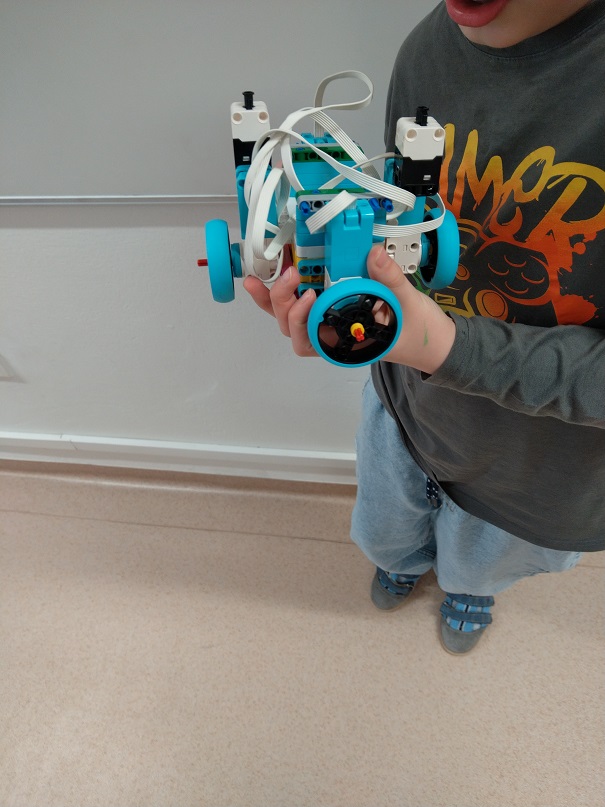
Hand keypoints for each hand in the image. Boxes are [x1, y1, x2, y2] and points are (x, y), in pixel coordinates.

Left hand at [243, 245, 455, 372]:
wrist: (435, 341)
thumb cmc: (418, 332)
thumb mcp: (407, 304)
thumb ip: (389, 279)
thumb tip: (374, 253)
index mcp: (345, 344)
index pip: (309, 339)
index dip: (301, 318)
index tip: (310, 294)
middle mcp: (332, 337)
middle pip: (293, 328)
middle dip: (284, 303)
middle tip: (291, 274)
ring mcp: (329, 323)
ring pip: (292, 318)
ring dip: (276, 298)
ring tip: (270, 274)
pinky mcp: (332, 308)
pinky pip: (304, 304)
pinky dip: (288, 291)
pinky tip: (280, 271)